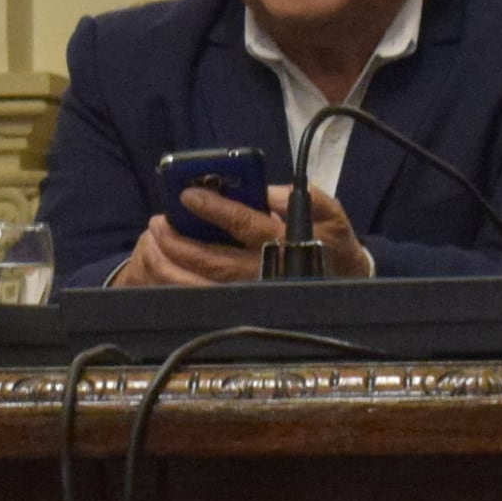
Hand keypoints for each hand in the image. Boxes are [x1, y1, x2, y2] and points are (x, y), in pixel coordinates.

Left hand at [118, 181, 374, 286]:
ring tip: (153, 244)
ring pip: (205, 288)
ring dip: (172, 268)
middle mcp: (268, 273)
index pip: (245, 224)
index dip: (214, 208)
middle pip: (215, 262)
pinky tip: (163, 269)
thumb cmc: (331, 239)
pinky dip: (180, 288)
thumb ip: (297, 197)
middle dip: (180, 243)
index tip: (187, 194)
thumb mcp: (327, 210)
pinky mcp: (245, 308)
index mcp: (287, 243)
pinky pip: (206, 302)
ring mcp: (254, 296)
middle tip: (157, 223)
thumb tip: (264, 192)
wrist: (348, 281)